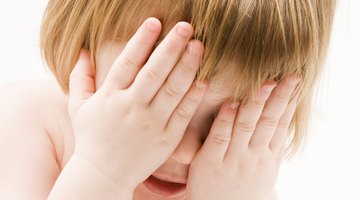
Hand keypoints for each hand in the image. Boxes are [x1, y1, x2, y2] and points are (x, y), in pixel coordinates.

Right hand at [67, 18, 206, 190]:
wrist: (103, 175)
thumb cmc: (91, 138)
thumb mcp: (78, 107)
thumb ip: (80, 78)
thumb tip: (82, 51)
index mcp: (110, 97)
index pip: (128, 62)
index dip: (141, 41)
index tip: (154, 22)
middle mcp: (131, 107)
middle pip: (154, 72)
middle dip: (171, 47)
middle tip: (185, 26)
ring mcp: (151, 124)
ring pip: (173, 90)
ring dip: (187, 66)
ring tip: (198, 46)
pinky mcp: (166, 139)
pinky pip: (183, 114)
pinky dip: (194, 96)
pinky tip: (204, 80)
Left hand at [187, 76, 299, 199]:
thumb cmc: (244, 183)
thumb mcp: (265, 167)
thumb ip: (273, 143)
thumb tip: (285, 115)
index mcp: (268, 154)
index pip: (280, 123)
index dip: (288, 102)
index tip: (295, 81)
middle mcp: (254, 155)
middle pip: (268, 122)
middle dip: (278, 98)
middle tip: (287, 77)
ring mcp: (233, 158)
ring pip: (247, 126)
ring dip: (256, 104)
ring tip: (264, 84)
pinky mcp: (211, 162)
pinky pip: (220, 138)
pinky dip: (226, 121)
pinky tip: (230, 104)